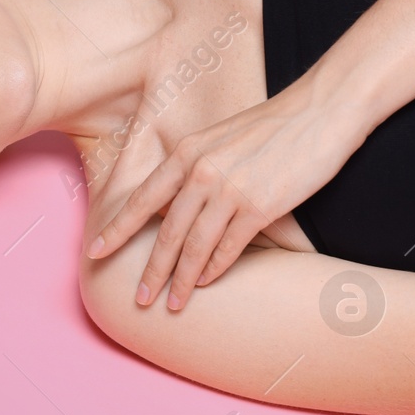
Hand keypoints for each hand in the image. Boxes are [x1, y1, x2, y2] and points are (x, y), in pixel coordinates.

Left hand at [86, 78, 367, 310]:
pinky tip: (208, 282)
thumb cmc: (272, 126)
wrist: (320, 111)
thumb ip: (195, 167)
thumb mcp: (219, 139)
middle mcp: (201, 172)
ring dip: (183, 280)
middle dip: (151, 269)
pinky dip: (217, 268)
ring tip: (173, 303)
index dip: (117, 229)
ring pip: (195, 246)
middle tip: (139, 298)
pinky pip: (229, 247)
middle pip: (166, 232)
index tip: (95, 252)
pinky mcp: (260, 205)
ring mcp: (229, 190)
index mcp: (186, 153)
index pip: (141, 199)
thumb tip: (176, 203)